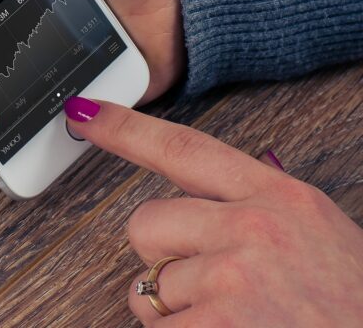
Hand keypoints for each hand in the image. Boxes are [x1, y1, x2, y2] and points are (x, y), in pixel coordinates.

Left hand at [64, 96, 362, 326]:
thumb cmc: (351, 309)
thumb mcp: (320, 238)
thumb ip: (258, 211)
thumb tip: (200, 200)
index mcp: (281, 198)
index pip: (184, 148)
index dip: (125, 129)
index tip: (83, 112)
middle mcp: (254, 229)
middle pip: (146, 222)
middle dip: (162, 258)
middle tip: (212, 287)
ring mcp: (233, 279)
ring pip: (147, 287)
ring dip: (176, 314)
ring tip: (236, 322)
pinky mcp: (216, 327)